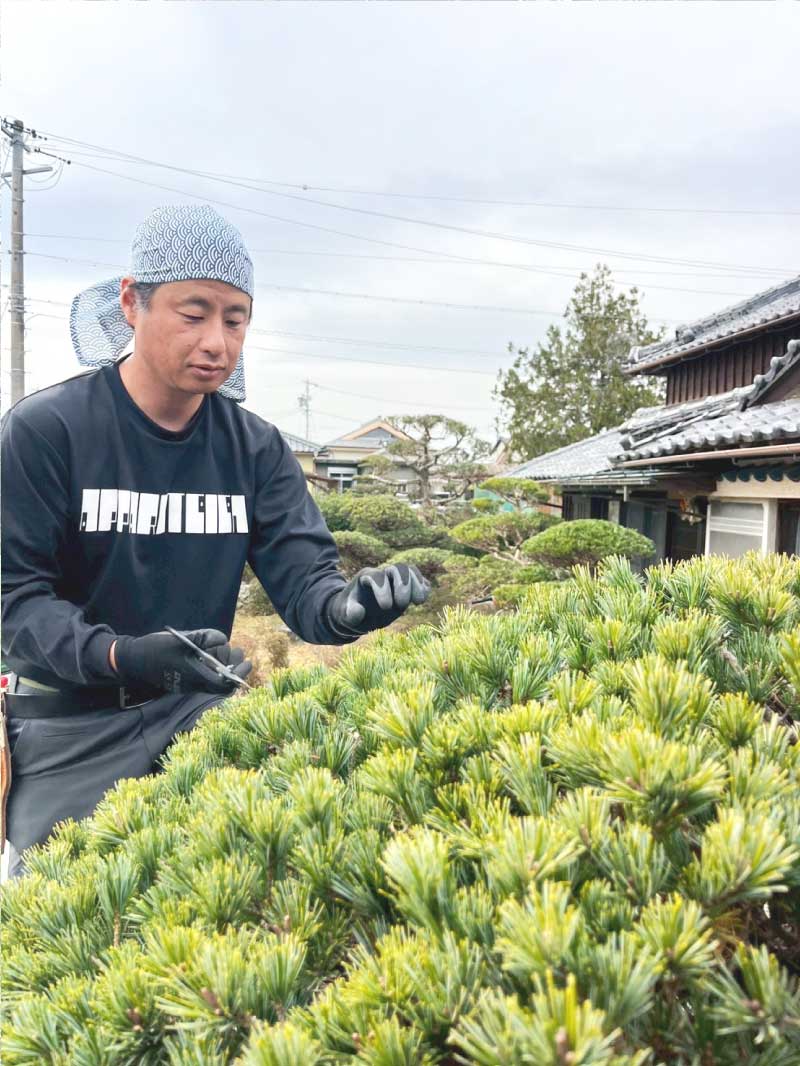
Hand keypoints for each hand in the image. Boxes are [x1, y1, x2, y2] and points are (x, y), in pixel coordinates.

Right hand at [113, 628, 251, 693]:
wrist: (132, 660)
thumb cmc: (155, 648)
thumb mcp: (181, 639)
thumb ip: (204, 637)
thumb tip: (223, 639)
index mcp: (194, 677)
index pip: (223, 684)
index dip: (239, 675)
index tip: (247, 662)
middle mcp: (193, 683)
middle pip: (221, 682)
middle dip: (233, 667)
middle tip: (239, 651)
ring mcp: (188, 682)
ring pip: (213, 678)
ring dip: (223, 665)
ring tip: (227, 649)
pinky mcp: (183, 679)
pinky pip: (204, 676)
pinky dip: (212, 665)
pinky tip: (212, 653)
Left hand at [325, 564, 429, 637]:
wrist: (356, 613)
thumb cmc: (348, 613)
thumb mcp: (344, 616)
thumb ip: (350, 614)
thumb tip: (359, 611)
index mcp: (366, 578)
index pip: (378, 576)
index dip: (383, 589)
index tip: (385, 607)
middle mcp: (382, 575)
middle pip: (398, 568)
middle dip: (403, 585)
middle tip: (402, 605)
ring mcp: (394, 580)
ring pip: (410, 571)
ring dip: (417, 584)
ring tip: (418, 601)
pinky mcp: (405, 588)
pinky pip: (418, 580)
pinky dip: (423, 587)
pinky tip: (421, 600)